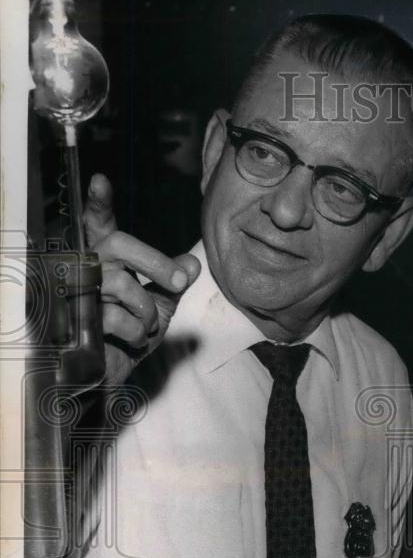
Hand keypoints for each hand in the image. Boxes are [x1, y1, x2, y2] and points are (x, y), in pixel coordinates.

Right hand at [84, 174, 200, 386]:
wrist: (113, 376)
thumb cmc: (129, 337)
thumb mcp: (159, 308)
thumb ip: (172, 283)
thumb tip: (193, 264)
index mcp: (104, 260)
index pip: (98, 225)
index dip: (98, 205)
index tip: (100, 181)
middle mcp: (84, 269)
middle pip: (119, 245)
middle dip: (157, 263)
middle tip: (181, 281)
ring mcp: (76, 294)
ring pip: (119, 282)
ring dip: (146, 308)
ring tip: (147, 326)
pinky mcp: (74, 321)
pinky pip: (113, 316)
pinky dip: (134, 330)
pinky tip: (132, 340)